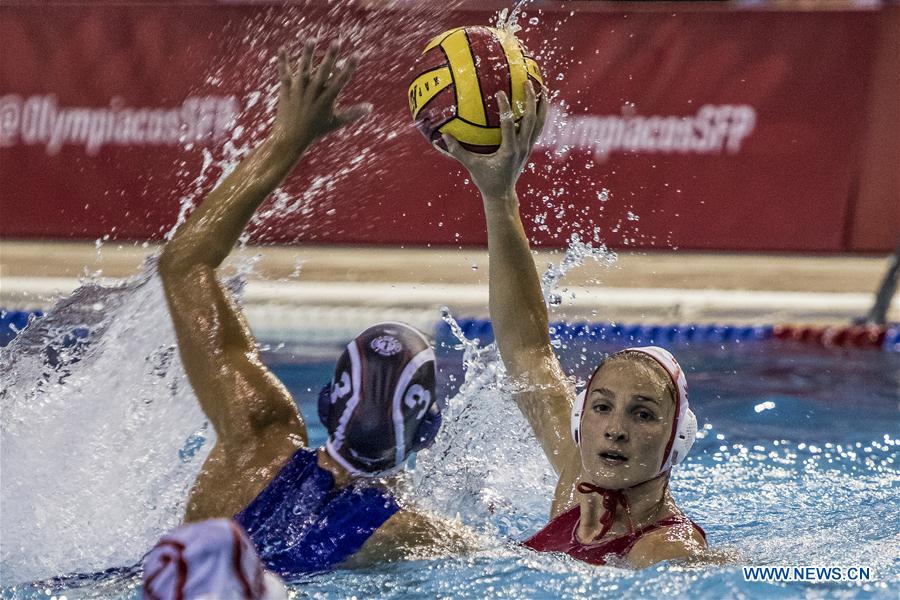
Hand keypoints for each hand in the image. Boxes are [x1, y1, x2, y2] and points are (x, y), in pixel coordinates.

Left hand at [272, 40, 371, 151]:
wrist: (291, 139)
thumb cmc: (315, 131)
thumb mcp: (336, 122)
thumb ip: (353, 114)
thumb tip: (370, 108)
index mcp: (327, 99)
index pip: (341, 80)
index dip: (350, 67)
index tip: (357, 54)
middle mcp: (313, 92)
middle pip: (323, 70)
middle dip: (331, 55)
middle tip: (337, 41)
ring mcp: (298, 90)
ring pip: (304, 68)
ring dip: (308, 52)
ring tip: (312, 39)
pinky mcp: (286, 90)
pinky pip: (284, 73)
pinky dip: (283, 61)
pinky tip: (283, 48)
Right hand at [438, 81, 546, 200]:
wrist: (502, 195)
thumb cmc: (486, 180)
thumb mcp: (471, 166)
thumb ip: (457, 151)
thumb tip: (443, 136)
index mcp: (508, 150)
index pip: (509, 125)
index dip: (506, 108)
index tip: (500, 92)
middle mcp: (521, 147)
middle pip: (531, 120)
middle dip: (531, 100)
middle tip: (528, 83)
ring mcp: (528, 148)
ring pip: (539, 124)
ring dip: (542, 106)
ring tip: (544, 88)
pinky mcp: (529, 148)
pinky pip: (538, 129)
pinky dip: (540, 115)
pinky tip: (540, 104)